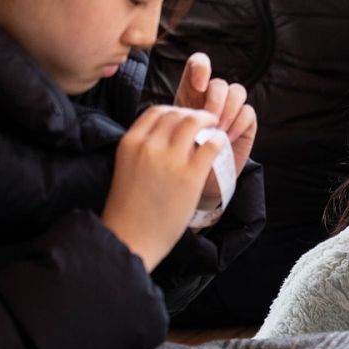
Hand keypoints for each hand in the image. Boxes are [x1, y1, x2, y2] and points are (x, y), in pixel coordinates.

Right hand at [102, 106, 224, 270]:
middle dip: (194, 115)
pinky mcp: (190, 175)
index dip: (175, 111)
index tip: (185, 119)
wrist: (131, 237)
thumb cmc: (129, 208)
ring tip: (216, 129)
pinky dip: (219, 140)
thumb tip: (165, 136)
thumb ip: (142, 149)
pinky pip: (212, 144)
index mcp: (130, 143)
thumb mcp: (127, 168)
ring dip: (209, 122)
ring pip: (195, 122)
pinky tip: (221, 146)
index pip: (156, 111)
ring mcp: (170, 159)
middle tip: (205, 124)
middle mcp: (149, 146)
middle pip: (177, 113)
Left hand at [175, 52, 256, 201]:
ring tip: (219, 131)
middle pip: (219, 82)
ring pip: (237, 91)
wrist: (196, 186)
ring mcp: (229, 112)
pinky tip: (227, 138)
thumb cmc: (177, 163)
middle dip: (215, 99)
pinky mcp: (244, 125)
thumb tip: (188, 110)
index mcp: (190, 95)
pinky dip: (238, 123)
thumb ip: (177, 120)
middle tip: (209, 120)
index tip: (198, 87)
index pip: (199, 65)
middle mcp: (211, 100)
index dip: (201, 68)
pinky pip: (248, 112)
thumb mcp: (169, 139)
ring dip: (228, 110)